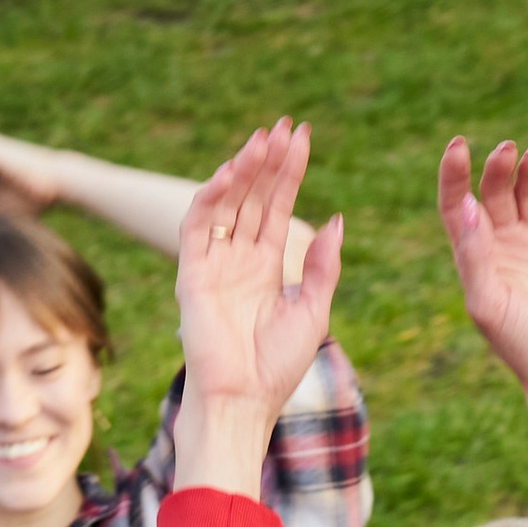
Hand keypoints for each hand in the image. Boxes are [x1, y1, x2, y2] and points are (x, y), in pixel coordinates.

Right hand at [169, 121, 342, 497]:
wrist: (244, 400)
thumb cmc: (278, 367)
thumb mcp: (313, 311)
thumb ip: (324, 267)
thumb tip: (336, 219)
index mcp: (266, 267)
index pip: (276, 207)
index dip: (289, 172)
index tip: (302, 137)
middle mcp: (238, 259)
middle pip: (253, 197)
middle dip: (268, 161)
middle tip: (285, 126)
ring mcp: (213, 263)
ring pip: (227, 203)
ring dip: (244, 169)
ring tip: (264, 139)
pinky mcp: (191, 273)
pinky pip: (198, 225)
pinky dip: (211, 196)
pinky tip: (232, 172)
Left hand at [437, 139, 527, 479]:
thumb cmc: (521, 347)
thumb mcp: (487, 304)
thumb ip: (474, 255)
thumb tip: (468, 205)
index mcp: (476, 259)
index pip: (456, 206)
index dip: (454, 175)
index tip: (458, 146)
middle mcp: (504, 247)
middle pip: (493, 192)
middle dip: (497, 168)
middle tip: (507, 151)